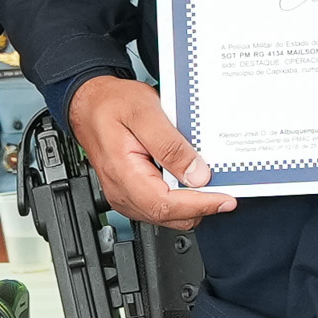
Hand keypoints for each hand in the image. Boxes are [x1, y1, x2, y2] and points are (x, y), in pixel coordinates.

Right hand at [70, 73, 234, 223]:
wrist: (91, 102)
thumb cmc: (112, 103)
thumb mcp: (145, 113)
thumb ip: (171, 146)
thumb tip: (196, 174)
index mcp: (124, 173)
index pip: (165, 204)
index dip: (199, 205)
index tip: (225, 199)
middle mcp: (122, 191)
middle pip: (168, 216)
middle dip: (200, 208)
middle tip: (226, 192)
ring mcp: (125, 194)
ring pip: (166, 215)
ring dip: (191, 205)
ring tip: (211, 186)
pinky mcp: (131, 192)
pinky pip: (159, 206)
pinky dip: (180, 200)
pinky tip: (191, 183)